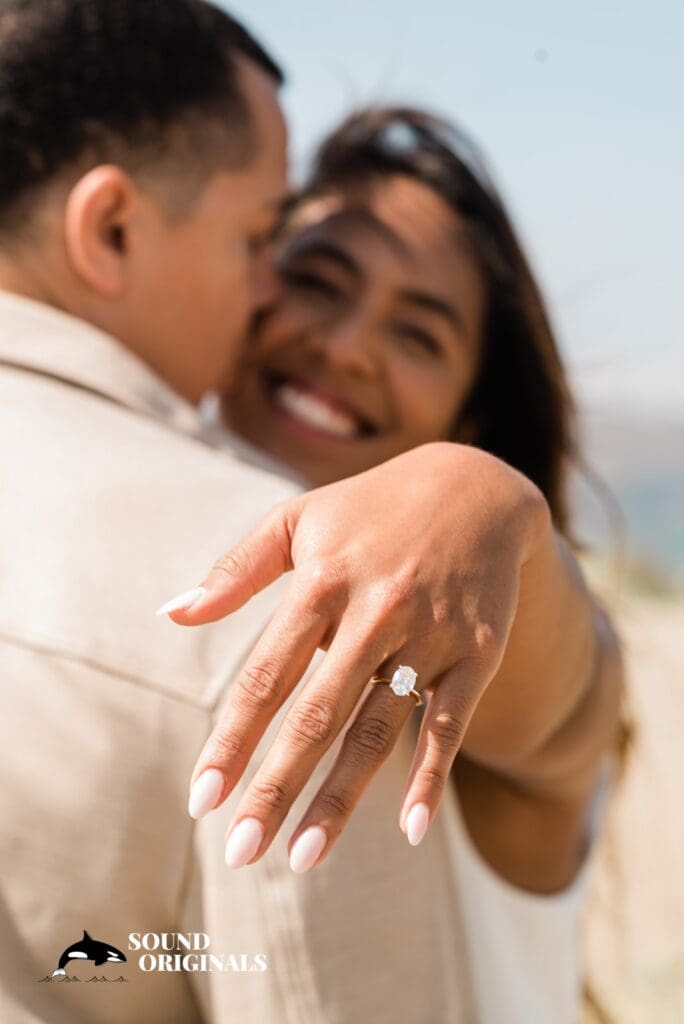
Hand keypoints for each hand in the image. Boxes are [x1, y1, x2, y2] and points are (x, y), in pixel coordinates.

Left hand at [161, 442, 549, 871]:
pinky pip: (450, 724)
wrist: (477, 487)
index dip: (232, 739)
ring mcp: (430, 633)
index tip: (202, 798)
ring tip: (303, 856)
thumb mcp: (299, 519)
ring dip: (341, 798)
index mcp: (322, 580)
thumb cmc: (370, 509)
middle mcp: (376, 610)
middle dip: (276, 786)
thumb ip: (235, 569)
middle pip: (318, 713)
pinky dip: (430, 777)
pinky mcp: (477, 652)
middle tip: (240, 852)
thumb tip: (170, 613)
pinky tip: (409, 831)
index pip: (266, 675)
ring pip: (379, 728)